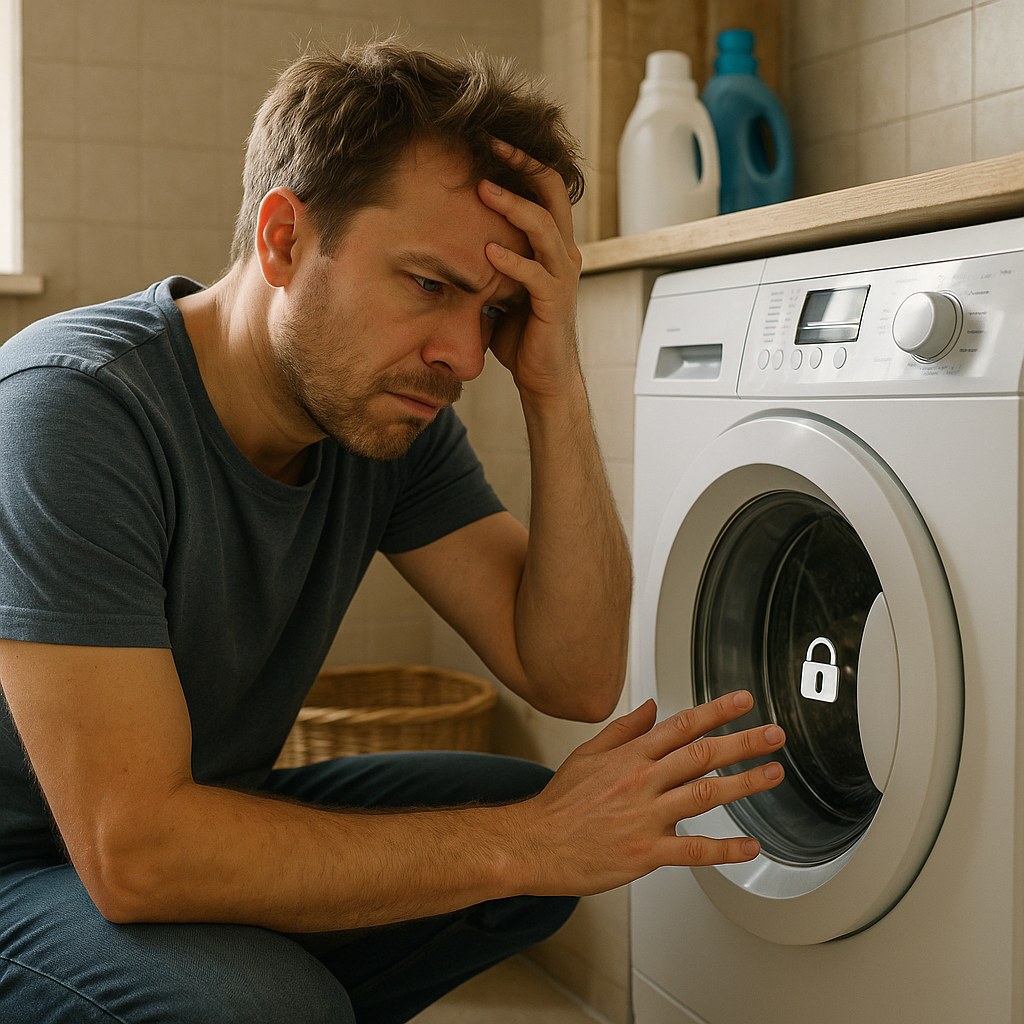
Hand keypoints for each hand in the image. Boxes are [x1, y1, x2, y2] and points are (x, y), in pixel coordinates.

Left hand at [476, 140, 582, 399]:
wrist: (543, 375)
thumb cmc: (521, 332)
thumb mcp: (501, 285)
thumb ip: (487, 260)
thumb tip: (446, 238)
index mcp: (552, 244)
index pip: (543, 188)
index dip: (520, 160)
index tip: (488, 140)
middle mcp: (563, 253)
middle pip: (551, 193)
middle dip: (522, 164)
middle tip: (490, 144)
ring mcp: (561, 277)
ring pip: (545, 228)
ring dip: (514, 207)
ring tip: (484, 190)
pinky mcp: (554, 303)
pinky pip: (536, 275)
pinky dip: (512, 261)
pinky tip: (487, 252)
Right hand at [514, 692, 785, 896]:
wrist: (535, 843)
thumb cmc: (560, 804)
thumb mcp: (587, 754)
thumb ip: (624, 729)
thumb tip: (651, 707)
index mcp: (630, 756)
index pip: (681, 725)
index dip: (716, 711)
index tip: (744, 702)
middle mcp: (641, 780)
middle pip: (701, 754)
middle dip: (743, 742)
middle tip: (774, 735)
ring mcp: (645, 816)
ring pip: (704, 794)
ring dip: (744, 784)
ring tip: (772, 774)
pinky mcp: (645, 852)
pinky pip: (693, 849)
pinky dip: (725, 848)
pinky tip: (749, 846)